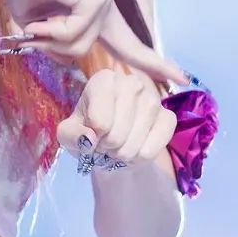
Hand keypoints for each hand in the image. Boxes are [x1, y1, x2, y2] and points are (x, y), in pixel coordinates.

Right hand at [2, 0, 188, 88]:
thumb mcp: (36, 29)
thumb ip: (53, 45)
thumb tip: (66, 60)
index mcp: (96, 12)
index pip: (127, 43)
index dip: (149, 61)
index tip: (178, 76)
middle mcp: (106, 5)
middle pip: (126, 48)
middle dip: (155, 64)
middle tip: (185, 77)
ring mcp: (104, 0)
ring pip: (81, 47)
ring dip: (51, 42)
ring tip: (35, 26)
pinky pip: (73, 33)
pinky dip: (49, 30)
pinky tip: (39, 17)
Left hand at [54, 68, 177, 168]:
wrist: (113, 146)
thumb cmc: (88, 132)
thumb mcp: (68, 134)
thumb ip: (71, 135)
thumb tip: (90, 138)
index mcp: (104, 80)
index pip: (99, 120)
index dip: (93, 137)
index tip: (93, 134)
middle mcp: (131, 82)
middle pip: (116, 133)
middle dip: (108, 147)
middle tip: (106, 144)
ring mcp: (153, 98)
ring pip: (135, 141)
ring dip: (124, 154)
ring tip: (118, 147)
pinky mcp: (169, 117)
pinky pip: (155, 145)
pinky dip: (142, 156)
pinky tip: (136, 150)